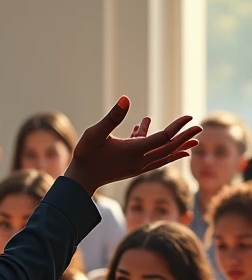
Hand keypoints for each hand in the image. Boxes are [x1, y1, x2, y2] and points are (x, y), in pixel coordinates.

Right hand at [65, 97, 200, 194]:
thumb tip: (126, 99)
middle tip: (200, 128)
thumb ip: (112, 117)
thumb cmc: (86, 155)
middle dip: (185, 137)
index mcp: (134, 150)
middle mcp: (140, 160)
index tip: (190, 118)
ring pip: (164, 156)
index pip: (163, 137)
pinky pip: (154, 159)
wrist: (80, 180)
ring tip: (192, 143)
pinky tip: (152, 134)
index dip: (177, 127)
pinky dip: (162, 150)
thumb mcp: (96, 133)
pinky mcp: (133, 167)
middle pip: (169, 148)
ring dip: (179, 148)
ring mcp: (137, 166)